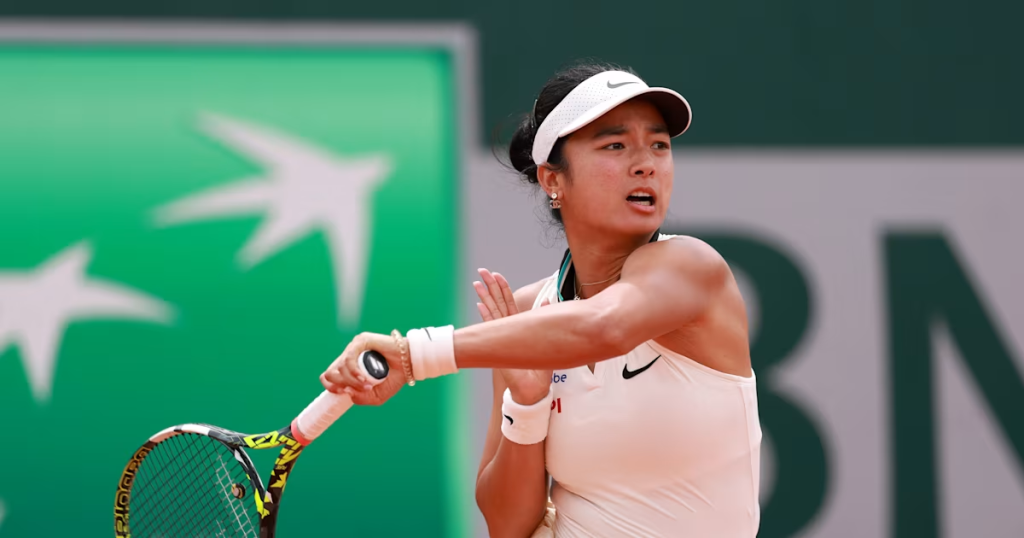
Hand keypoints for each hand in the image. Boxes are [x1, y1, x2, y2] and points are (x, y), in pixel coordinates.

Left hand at [320, 332, 408, 405]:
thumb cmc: (394, 378)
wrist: (409, 365)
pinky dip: (353, 371)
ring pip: (339, 367)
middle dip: (342, 385)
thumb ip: (360, 398)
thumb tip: (345, 392)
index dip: (331, 387)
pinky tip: (363, 378)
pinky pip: (348, 358)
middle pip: (330, 372)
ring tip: (367, 385)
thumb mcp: (376, 396)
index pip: (329, 375)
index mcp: (349, 368)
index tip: (343, 393)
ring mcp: (354, 348)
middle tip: (359, 389)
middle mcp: (349, 357)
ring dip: (352, 381)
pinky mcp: (361, 341)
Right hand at [474, 268, 552, 404]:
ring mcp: (502, 338)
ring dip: (485, 297)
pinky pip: (492, 328)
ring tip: (477, 281)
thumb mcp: (547, 342)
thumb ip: (545, 321)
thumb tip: (548, 301)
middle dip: (490, 287)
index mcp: (517, 328)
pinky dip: (486, 317)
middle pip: (497, 304)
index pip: (508, 304)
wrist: (532, 391)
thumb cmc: (539, 372)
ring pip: (493, 312)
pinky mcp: (500, 347)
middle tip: (482, 271)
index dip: (502, 289)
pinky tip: (480, 305)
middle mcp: (507, 331)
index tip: (497, 275)